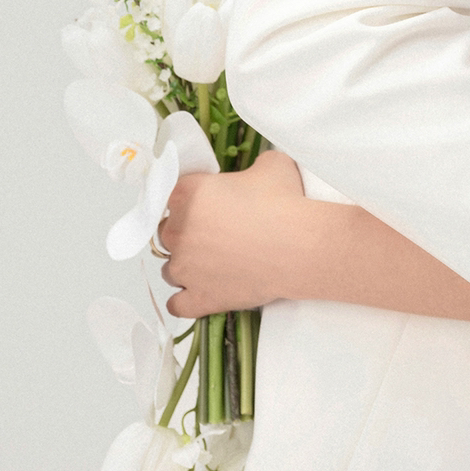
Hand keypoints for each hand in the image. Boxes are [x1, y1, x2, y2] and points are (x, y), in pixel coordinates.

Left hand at [159, 149, 308, 319]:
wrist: (301, 247)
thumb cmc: (286, 205)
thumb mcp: (271, 166)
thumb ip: (249, 168)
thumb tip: (252, 174)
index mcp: (188, 193)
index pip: (173, 195)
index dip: (192, 201)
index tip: (211, 206)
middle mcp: (178, 231)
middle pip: (167, 233)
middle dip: (188, 234)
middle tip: (218, 234)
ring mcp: (184, 268)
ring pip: (170, 269)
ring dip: (188, 267)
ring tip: (217, 265)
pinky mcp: (198, 297)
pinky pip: (177, 304)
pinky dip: (187, 300)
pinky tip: (203, 292)